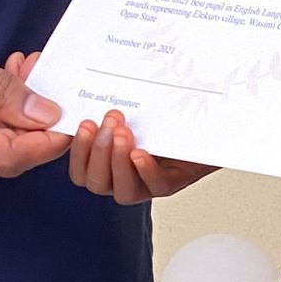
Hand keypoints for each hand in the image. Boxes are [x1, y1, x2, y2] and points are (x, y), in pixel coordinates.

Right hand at [0, 4, 68, 180]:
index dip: (45, 141)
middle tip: (48, 74)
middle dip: (36, 121)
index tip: (72, 113)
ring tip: (27, 68)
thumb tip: (45, 114)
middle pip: (6, 155)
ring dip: (20, 112)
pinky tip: (10, 80)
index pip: (6, 157)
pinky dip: (1, 112)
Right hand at [66, 106, 213, 206]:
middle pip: (97, 183)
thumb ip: (110, 110)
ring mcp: (147, 185)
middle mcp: (124, 179)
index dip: (78, 153)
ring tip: (123, 134)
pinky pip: (155, 185)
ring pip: (123, 191)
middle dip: (99, 151)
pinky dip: (145, 170)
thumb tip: (87, 90)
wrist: (202, 125)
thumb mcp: (133, 111)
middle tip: (108, 122)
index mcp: (108, 165)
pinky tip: (140, 153)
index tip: (84, 124)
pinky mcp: (172, 183)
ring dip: (118, 161)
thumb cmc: (161, 119)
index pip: (81, 172)